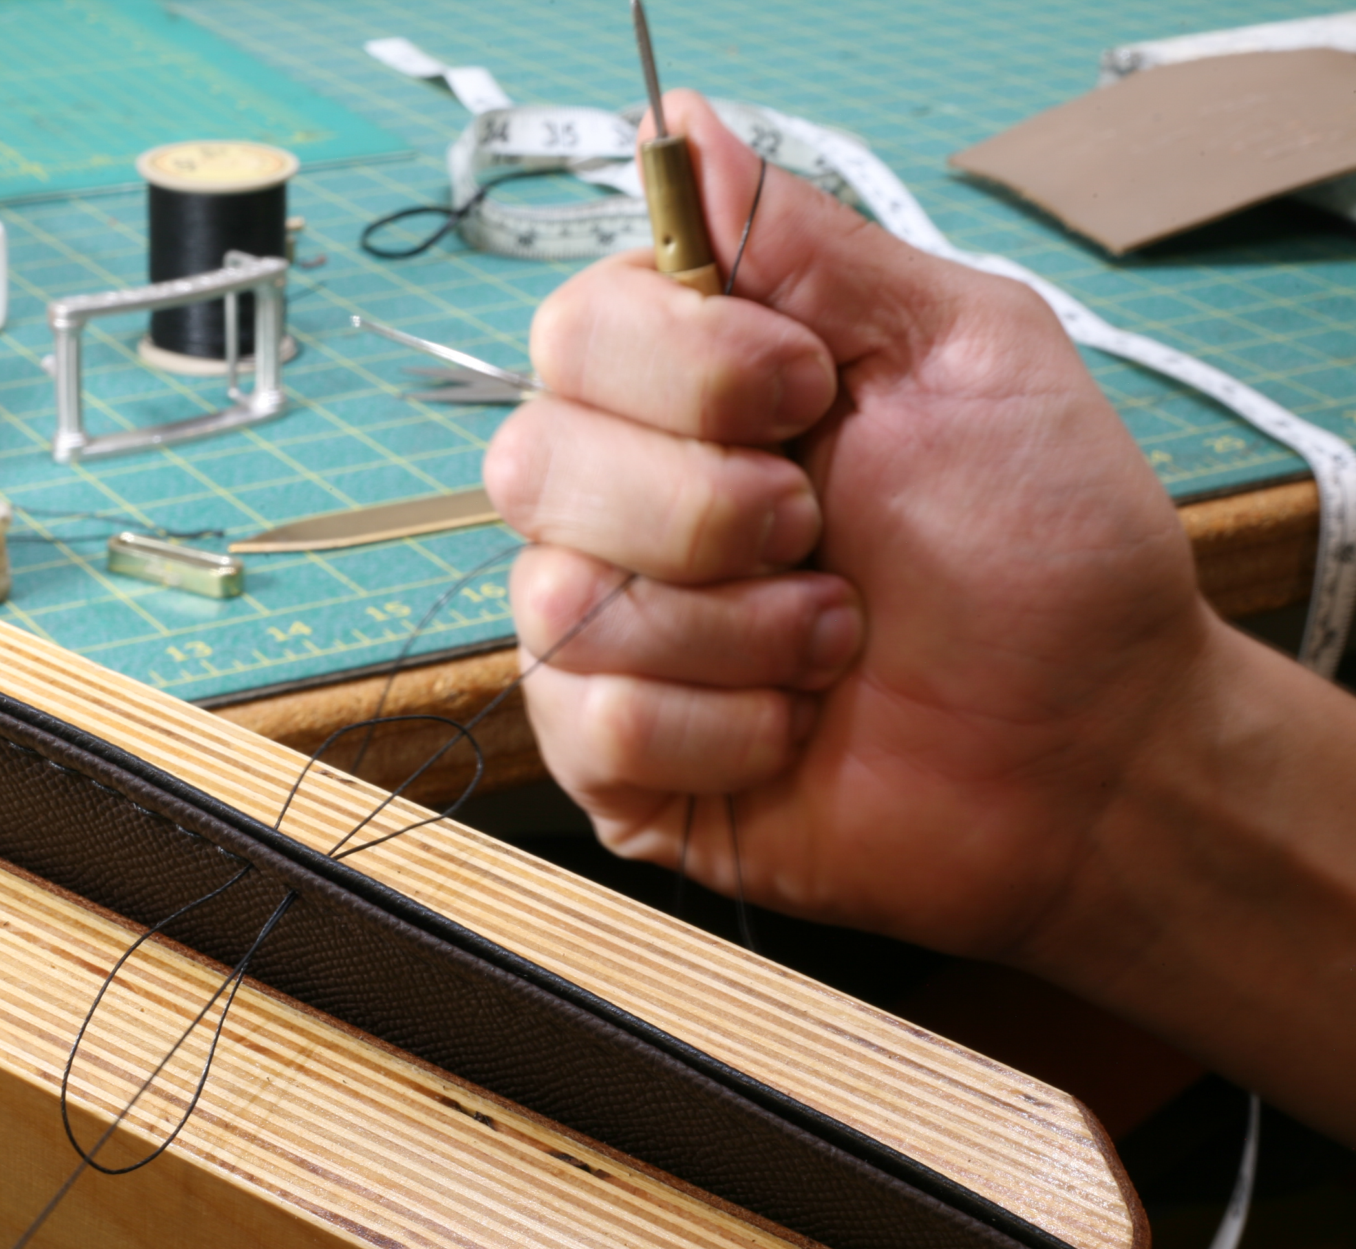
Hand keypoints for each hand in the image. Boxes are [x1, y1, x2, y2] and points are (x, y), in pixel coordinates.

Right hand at [487, 90, 1209, 958]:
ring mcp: (613, 632)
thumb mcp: (964, 349)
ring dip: (737, 630)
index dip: (681, 366)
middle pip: (531, 465)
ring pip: (558, 603)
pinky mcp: (615, 754)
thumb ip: (809, 246)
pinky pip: (587, 723)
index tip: (810, 395)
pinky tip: (795, 728)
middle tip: (822, 531)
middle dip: (707, 511)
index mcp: (696, 390)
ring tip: (835, 644)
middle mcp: (629, 500)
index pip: (572, 331)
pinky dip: (722, 728)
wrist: (1092, 745)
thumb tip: (679, 122)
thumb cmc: (1044, 546)